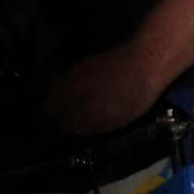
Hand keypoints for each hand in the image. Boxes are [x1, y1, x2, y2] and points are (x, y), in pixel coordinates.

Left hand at [41, 43, 163, 134]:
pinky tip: (113, 110)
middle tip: (75, 118)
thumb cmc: (114, 62)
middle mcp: (82, 104)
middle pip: (65, 128)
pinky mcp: (116, 124)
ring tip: (98, 110)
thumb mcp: (84, 68)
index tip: (53, 118)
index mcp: (70, 87)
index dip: (49, 116)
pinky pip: (104, 130)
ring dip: (87, 124)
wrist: (145, 64)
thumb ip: (67, 86)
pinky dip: (105, 124)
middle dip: (68, 125)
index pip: (47, 112)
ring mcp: (100, 116)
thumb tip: (58, 105)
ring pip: (84, 131)